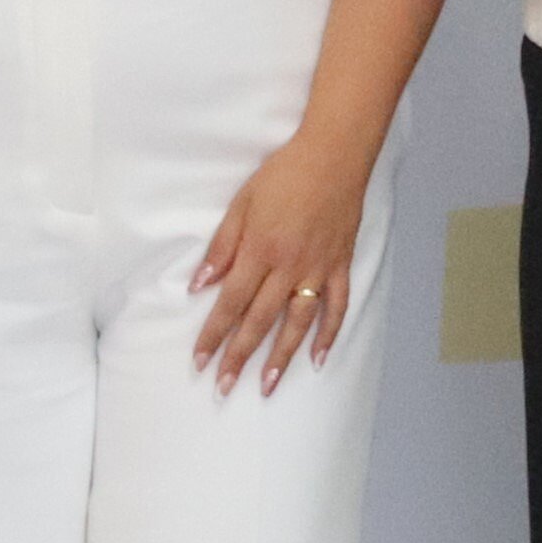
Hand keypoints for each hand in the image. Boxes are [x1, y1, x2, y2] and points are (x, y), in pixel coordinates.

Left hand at [190, 131, 371, 395]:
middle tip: (224, 387)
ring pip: (298, 322)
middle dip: (240, 356)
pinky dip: (329, 334)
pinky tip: (319, 358)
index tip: (199, 361)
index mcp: (260, 250)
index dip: (213, 334)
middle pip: (260, 320)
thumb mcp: (242, 204)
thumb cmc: (284, 174)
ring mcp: (319, 268)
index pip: (231, 302)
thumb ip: (222, 246)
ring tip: (267, 386)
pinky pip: (337, 306)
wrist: (335, 155)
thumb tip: (200, 285)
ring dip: (281, 357)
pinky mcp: (341, 265)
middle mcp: (290, 266)